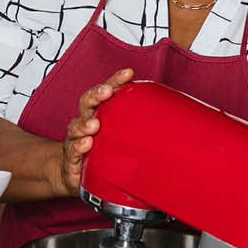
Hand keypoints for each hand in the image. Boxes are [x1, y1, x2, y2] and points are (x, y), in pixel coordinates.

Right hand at [54, 68, 134, 195]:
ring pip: (77, 126)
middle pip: (87, 102)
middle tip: (106, 92)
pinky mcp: (72, 157)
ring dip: (85, 123)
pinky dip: (79, 146)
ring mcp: (77, 138)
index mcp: (99, 113)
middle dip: (96, 95)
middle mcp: (86, 121)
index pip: (106, 92)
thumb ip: (140, 130)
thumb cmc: (100, 152)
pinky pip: (73, 149)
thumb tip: (175, 127)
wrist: (73, 174)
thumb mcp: (121, 138)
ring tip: (94, 124)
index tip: (128, 73)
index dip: (115, 81)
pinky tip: (86, 143)